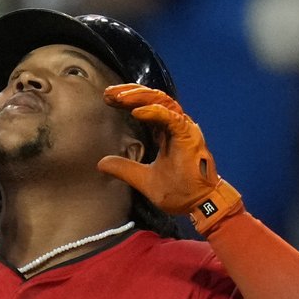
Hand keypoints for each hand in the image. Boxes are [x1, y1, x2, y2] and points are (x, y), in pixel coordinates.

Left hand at [97, 84, 241, 233]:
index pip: (147, 106)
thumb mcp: (142, 179)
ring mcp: (184, 129)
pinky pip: (170, 118)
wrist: (197, 205)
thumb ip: (124, 168)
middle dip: (129, 93)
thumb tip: (101, 163)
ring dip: (139, 97)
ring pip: (162, 101)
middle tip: (108, 94)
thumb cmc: (177, 191)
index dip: (127, 100)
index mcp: (167, 132)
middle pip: (152, 98)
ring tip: (119, 98)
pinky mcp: (188, 136)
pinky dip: (153, 112)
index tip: (107, 98)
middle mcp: (176, 125)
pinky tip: (135, 112)